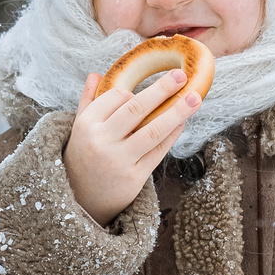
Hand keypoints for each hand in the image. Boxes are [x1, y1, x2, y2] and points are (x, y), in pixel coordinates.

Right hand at [62, 67, 200, 224]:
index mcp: (86, 124)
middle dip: (162, 89)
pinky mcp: (134, 177)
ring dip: (177, 112)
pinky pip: (158, 151)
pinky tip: (182, 123)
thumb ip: (88, 100)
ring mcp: (118, 160)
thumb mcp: (79, 128)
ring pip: (153, 130)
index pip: (117, 97)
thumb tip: (97, 74)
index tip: (147, 92)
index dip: (135, 92)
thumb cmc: (83, 157)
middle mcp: (101, 141)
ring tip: (195, 98)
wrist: (80, 200)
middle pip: (137, 108)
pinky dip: (172, 135)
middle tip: (182, 75)